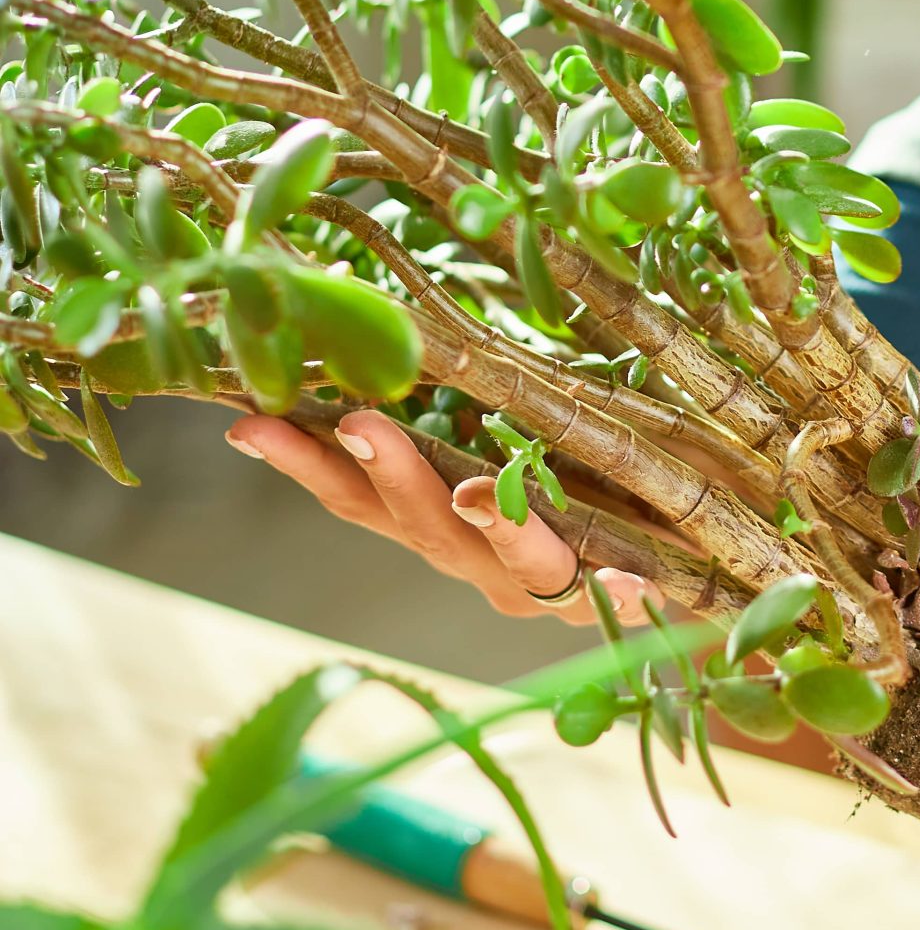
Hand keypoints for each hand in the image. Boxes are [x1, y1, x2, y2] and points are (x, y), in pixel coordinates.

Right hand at [224, 410, 649, 626]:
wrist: (663, 582)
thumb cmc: (564, 498)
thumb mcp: (496, 452)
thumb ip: (450, 413)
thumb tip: (376, 320)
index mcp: (440, 524)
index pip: (360, 497)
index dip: (304, 463)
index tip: (247, 422)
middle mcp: (478, 565)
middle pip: (423, 529)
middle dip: (389, 475)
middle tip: (357, 424)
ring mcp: (544, 590)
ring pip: (510, 562)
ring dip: (490, 525)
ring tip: (474, 497)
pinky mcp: (614, 608)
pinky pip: (616, 602)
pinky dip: (614, 595)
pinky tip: (628, 585)